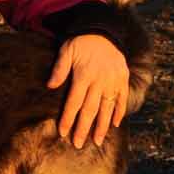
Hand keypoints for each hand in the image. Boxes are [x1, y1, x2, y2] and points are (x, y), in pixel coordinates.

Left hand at [46, 33, 129, 147]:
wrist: (103, 29)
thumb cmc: (80, 41)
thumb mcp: (66, 50)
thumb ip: (59, 68)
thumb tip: (50, 86)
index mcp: (84, 75)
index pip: (74, 102)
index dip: (69, 118)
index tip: (64, 133)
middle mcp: (100, 80)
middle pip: (90, 109)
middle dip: (84, 128)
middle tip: (79, 144)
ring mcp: (113, 80)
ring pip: (107, 108)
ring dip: (102, 126)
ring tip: (98, 141)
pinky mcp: (123, 78)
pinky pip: (122, 98)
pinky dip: (119, 111)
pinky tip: (115, 124)